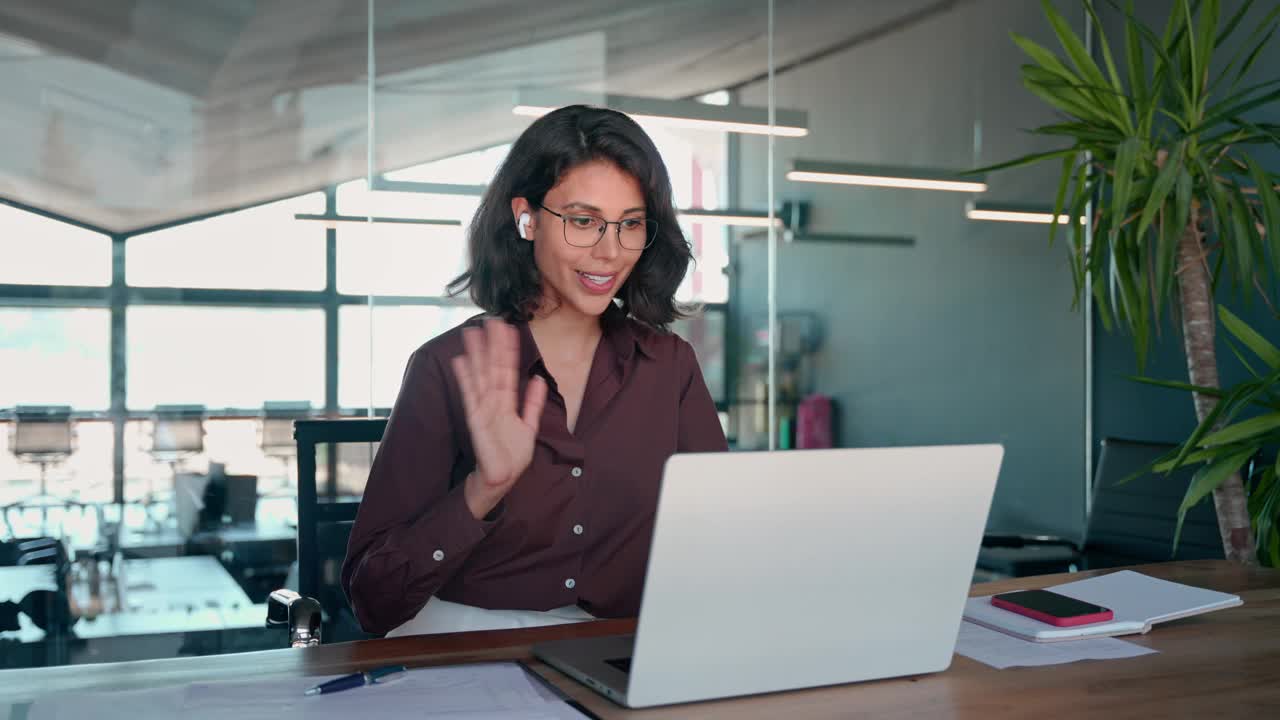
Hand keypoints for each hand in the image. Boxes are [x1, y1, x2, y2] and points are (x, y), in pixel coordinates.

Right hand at [451, 319, 547, 519]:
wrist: (502, 478)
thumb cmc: (513, 454)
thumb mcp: (529, 425)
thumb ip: (533, 403)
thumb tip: (539, 379)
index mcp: (507, 401)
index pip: (508, 370)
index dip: (509, 350)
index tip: (509, 328)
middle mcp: (494, 401)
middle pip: (493, 367)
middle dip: (492, 345)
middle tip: (491, 320)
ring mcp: (483, 408)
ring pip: (481, 376)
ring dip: (477, 355)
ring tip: (472, 333)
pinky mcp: (476, 420)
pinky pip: (471, 395)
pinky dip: (466, 379)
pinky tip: (462, 361)